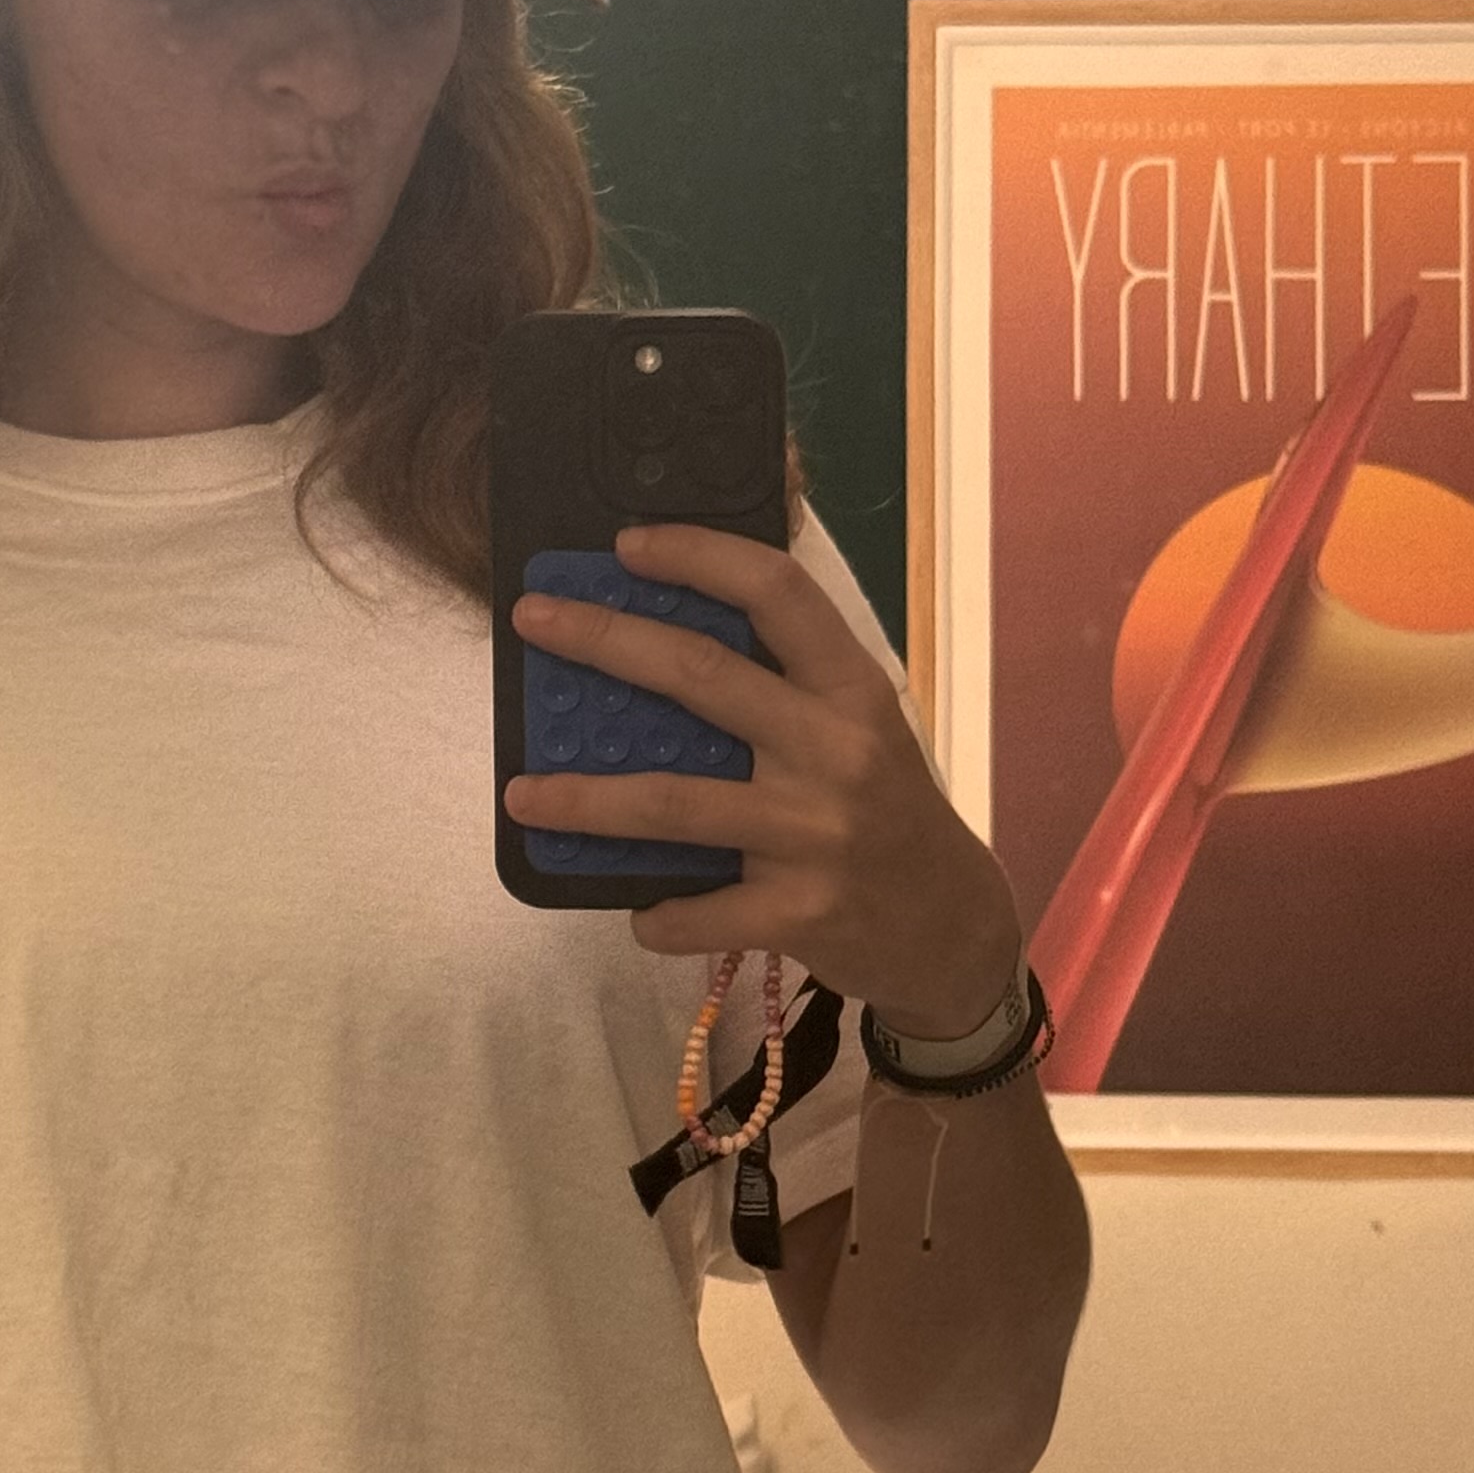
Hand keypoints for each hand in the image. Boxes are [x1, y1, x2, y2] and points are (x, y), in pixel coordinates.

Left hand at [505, 522, 1021, 1025]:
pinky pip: (697, 911)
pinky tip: (635, 907)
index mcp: (852, 690)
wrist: (951, 928)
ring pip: (673, 803)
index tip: (627, 544)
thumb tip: (662, 648)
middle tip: (535, 618)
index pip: (777, 592)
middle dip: (605, 640)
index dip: (698, 555)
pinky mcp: (800, 912)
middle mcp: (836, 750)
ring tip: (523, 793)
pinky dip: (655, 912)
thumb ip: (787, 690)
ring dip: (586, 799)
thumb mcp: (861, 731)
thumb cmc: (887, 815)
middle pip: (702, 678)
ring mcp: (816, 834)